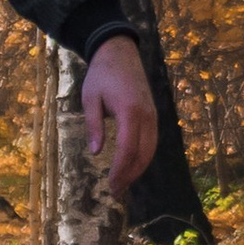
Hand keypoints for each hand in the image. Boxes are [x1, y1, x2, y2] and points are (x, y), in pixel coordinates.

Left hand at [80, 36, 157, 189]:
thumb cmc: (101, 75)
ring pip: (150, 150)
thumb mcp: (90, 98)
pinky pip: (152, 141)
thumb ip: (94, 125)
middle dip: (130, 175)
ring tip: (123, 183)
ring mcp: (153, 115)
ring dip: (138, 169)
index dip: (120, 170)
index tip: (111, 185)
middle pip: (142, 154)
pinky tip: (133, 165)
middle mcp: (146, 116)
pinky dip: (144, 156)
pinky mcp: (153, 114)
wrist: (119, 53)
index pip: (127, 149)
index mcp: (129, 111)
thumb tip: (95, 152)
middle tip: (116, 191)